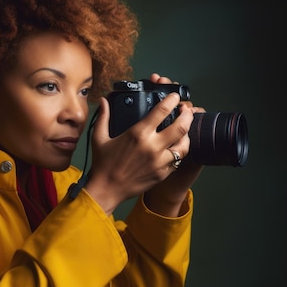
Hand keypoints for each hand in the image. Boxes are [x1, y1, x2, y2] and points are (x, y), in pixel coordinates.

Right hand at [85, 85, 194, 215]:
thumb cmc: (103, 164)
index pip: (162, 111)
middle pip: (181, 126)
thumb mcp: (99, 137)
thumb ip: (104, 117)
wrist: (107, 190)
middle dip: (187, 115)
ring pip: (184, 144)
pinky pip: (178, 159)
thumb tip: (104, 101)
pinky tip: (177, 146)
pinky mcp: (163, 173)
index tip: (175, 96)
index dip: (172, 100)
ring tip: (184, 128)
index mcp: (138, 134)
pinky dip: (180, 151)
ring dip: (186, 134)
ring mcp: (160, 161)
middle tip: (186, 110)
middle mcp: (152, 146)